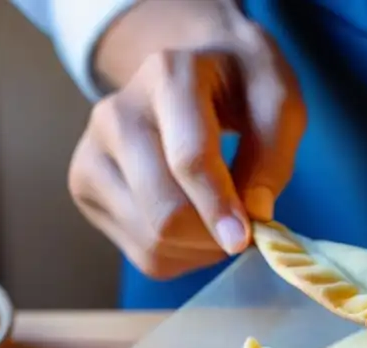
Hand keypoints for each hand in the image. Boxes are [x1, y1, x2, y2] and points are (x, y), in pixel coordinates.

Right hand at [67, 4, 304, 279]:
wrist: (193, 71)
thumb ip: (273, 156)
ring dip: (202, 249)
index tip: (245, 240)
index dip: (219, 207)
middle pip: (164, 212)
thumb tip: (254, 214)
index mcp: (168, 78)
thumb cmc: (242, 89)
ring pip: (152, 241)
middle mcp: (116, 114)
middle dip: (214, 236)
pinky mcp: (86, 190)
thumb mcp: (280, 104)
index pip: (188, 160)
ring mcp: (92, 153)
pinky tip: (197, 227)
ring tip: (222, 222)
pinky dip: (182, 255)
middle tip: (246, 229)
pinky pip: (143, 254)